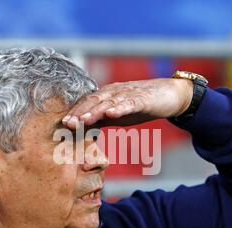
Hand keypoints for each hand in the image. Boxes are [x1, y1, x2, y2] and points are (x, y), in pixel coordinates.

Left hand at [62, 78, 192, 128]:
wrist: (169, 95)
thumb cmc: (142, 105)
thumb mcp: (118, 114)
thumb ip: (101, 119)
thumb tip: (82, 130)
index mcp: (107, 95)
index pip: (87, 103)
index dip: (75, 112)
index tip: (62, 124)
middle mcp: (115, 92)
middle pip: (93, 101)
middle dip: (79, 112)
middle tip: (66, 123)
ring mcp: (129, 94)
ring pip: (108, 102)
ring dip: (94, 111)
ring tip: (83, 121)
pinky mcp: (143, 98)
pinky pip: (129, 103)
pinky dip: (120, 108)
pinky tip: (112, 114)